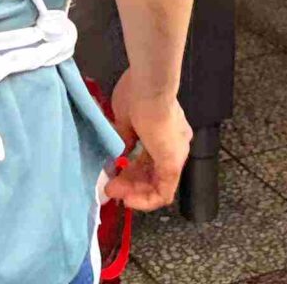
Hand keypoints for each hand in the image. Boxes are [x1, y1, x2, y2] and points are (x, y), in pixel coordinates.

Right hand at [106, 82, 191, 212]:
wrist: (151, 86)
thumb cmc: (137, 95)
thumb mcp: (126, 119)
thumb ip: (125, 138)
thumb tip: (120, 153)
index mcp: (165, 131)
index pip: (148, 157)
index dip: (131, 169)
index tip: (114, 172)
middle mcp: (175, 145)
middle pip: (152, 172)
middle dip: (129, 182)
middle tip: (110, 186)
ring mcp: (176, 155)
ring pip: (157, 183)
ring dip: (134, 192)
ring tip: (113, 191)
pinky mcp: (173, 165)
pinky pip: (162, 191)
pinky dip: (146, 200)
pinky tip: (128, 200)